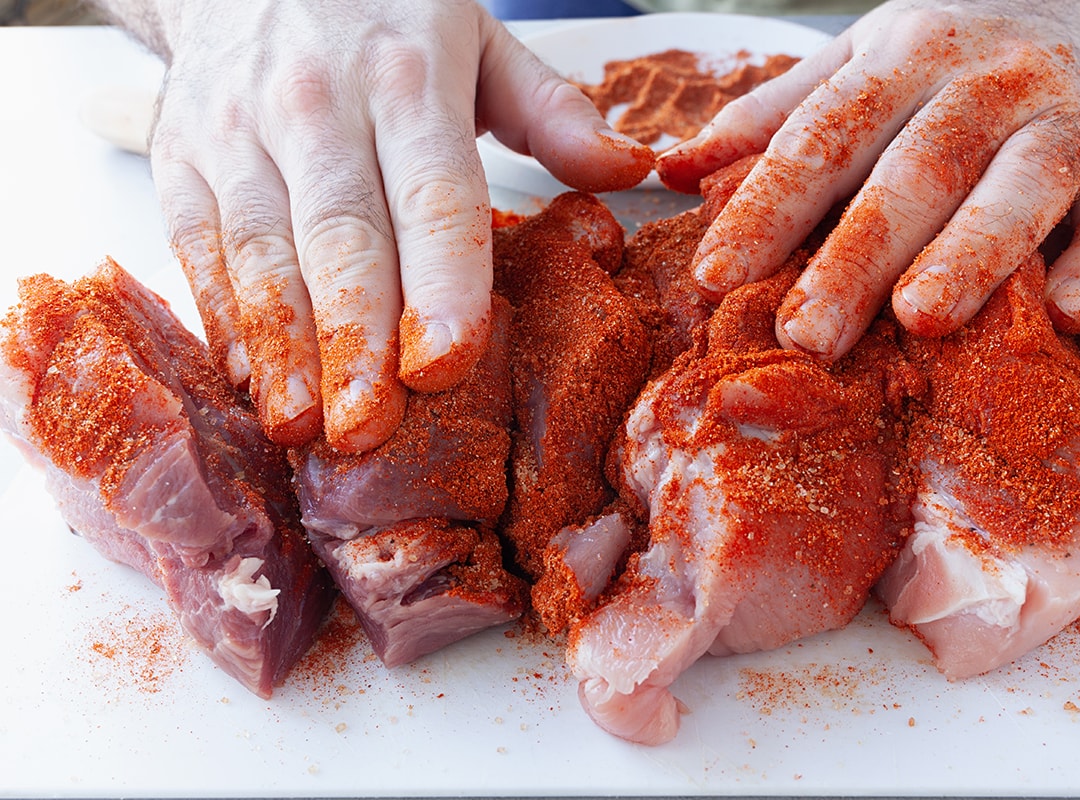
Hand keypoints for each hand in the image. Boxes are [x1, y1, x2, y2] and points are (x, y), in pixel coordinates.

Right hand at [130, 0, 651, 450]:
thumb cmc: (380, 15)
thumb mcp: (479, 40)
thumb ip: (552, 111)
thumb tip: (631, 170)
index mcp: (409, 80)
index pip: (432, 193)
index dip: (439, 283)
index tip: (445, 363)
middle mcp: (317, 106)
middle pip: (341, 238)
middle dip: (354, 340)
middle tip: (369, 428)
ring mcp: (237, 132)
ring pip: (260, 251)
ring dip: (282, 346)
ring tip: (300, 426)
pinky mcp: (180, 158)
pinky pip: (198, 246)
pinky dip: (222, 316)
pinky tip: (249, 379)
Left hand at [657, 0, 1079, 358]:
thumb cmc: (947, 55)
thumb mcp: (854, 64)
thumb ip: (768, 120)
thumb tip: (670, 171)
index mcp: (902, 56)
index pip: (822, 136)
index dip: (766, 206)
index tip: (714, 275)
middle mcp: (985, 82)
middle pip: (915, 171)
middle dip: (857, 256)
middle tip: (806, 334)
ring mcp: (1065, 119)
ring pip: (1019, 186)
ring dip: (972, 254)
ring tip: (922, 320)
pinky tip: (1066, 315)